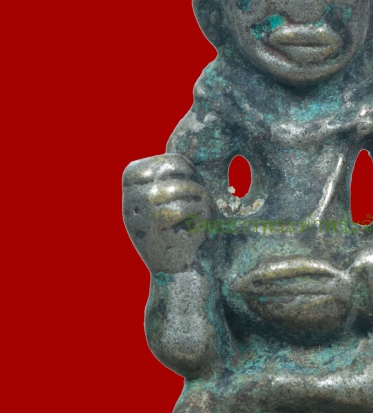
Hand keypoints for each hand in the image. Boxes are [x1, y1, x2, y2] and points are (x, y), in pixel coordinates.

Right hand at [123, 154, 215, 272]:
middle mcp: (128, 201)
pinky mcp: (149, 233)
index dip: (180, 165)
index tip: (192, 181)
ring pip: (173, 189)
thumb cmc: (186, 231)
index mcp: (131, 190)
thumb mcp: (178, 197)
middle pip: (164, 171)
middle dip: (190, 180)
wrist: (183, 274)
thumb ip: (177, 174)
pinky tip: (200, 225)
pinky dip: (197, 212)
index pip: (155, 162)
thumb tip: (195, 138)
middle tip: (201, 196)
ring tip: (203, 209)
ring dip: (197, 196)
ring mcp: (136, 217)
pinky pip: (178, 209)